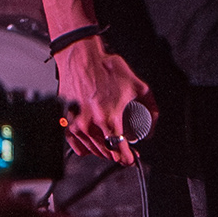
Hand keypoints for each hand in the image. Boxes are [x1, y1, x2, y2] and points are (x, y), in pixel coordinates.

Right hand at [57, 35, 148, 165]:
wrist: (81, 58)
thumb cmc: (106, 69)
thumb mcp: (138, 86)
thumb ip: (151, 108)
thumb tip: (151, 127)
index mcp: (108, 119)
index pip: (119, 152)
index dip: (128, 158)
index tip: (131, 158)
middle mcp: (90, 125)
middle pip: (107, 153)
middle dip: (118, 153)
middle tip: (124, 146)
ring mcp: (76, 125)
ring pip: (92, 151)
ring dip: (104, 150)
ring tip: (111, 141)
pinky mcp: (66, 121)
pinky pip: (77, 145)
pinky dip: (87, 147)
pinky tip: (94, 141)